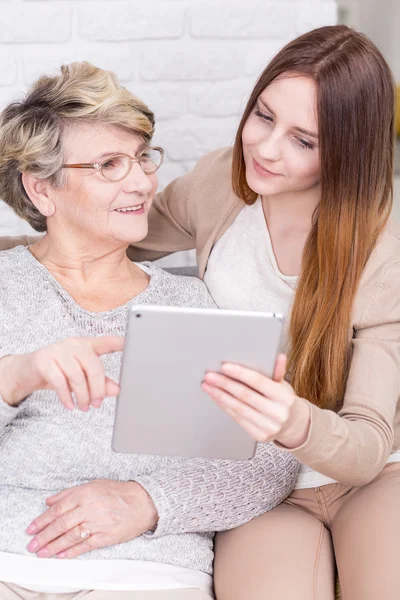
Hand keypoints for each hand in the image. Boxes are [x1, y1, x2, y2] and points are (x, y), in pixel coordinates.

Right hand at [0, 336, 123, 409]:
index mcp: (86, 345)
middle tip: (97, 404)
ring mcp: (57, 350)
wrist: (27, 371)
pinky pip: (59, 381)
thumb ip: (100, 382)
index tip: (131, 344)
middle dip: (97, 388)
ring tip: (84, 407)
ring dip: (82, 395)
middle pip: (93, 365)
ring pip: (76, 375)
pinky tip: (70, 405)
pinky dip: (66, 396)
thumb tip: (117, 390)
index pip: (105, 342)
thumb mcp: (81, 377)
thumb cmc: (59, 372)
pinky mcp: (43, 359)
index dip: (118, 343)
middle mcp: (73, 344)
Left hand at [26, 480, 157, 558]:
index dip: (42, 520)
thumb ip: (70, 493)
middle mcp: (90, 508)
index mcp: (85, 493)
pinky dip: (72, 551)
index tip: (31, 528)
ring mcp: (98, 523)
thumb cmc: (119, 493)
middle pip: (61, 523)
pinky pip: (85, 545)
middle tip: (32, 544)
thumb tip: (50, 500)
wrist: (143, 502)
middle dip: (44, 536)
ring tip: (42, 553)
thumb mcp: (93, 485)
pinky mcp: (106, 536)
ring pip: (71, 536)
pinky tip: (61, 555)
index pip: (58, 508)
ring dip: (54, 546)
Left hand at [202, 354, 310, 447]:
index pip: (258, 382)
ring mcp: (268, 426)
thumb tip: (280, 357)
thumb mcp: (284, 384)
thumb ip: (278, 371)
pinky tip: (217, 398)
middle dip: (224, 384)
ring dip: (220, 395)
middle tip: (209, 375)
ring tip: (208, 385)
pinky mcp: (259, 435)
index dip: (240, 373)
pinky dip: (225, 406)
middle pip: (245, 395)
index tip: (224, 366)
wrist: (292, 424)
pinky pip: (237, 418)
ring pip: (238, 408)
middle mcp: (277, 412)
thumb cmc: (283, 400)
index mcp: (284, 397)